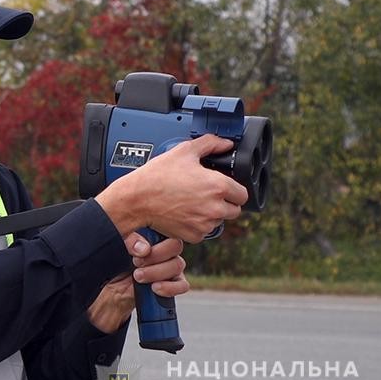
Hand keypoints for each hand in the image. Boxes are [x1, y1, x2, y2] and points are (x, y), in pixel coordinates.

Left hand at [87, 233, 187, 333]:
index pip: (167, 229)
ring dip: (157, 272)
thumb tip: (144, 248)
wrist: (113, 289)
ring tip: (138, 276)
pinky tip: (155, 288)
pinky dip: (170, 287)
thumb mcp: (116, 248)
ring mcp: (171, 266)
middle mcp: (165, 249)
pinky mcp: (173, 283)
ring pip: (178, 264)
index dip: (155, 239)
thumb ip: (129, 242)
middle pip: (175, 246)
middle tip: (136, 263)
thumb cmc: (115, 263)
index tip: (138, 250)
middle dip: (155, 256)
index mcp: (153, 235)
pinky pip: (183, 284)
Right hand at [95, 134, 248, 242]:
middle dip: (225, 203)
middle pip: (234, 210)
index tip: (224, 187)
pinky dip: (197, 225)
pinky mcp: (193, 236)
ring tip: (192, 202)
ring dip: (211, 214)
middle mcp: (215, 208)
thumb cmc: (157, 175)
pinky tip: (184, 212)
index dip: (234, 189)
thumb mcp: (184, 151)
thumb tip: (225, 143)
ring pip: (218, 221)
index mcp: (218, 186)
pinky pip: (203, 232)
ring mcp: (204, 224)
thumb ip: (210, 144)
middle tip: (206, 194)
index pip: (243, 195)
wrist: (136, 199)